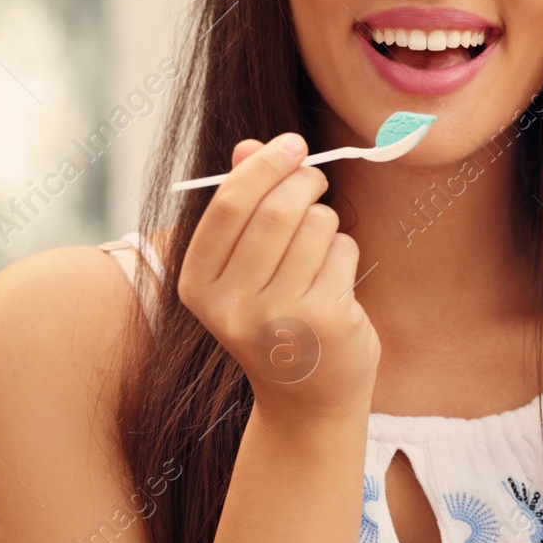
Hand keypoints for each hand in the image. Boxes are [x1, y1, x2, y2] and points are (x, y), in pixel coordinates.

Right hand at [176, 133, 380, 424]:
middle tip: (316, 178)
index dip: (265, 166)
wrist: (308, 399)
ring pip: (316, 225)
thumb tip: (250, 146)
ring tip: (319, 250)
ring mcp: (279, 317)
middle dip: (304, 181)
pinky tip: (335, 282)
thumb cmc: (276, 319)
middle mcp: (232, 307)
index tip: (292, 143)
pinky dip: (345, 253)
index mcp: (197, 288)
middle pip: (276, 210)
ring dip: (326, 223)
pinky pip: (342, 251)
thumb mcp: (245, 268)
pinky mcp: (324, 322)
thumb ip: (243, 206)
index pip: (229, 206)